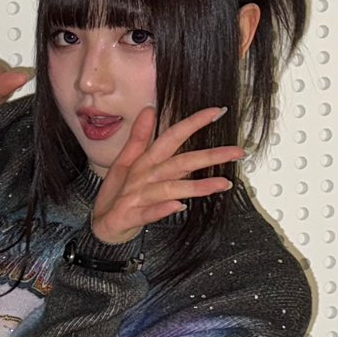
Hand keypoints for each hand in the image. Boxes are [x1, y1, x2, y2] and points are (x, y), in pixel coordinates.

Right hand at [89, 107, 246, 245]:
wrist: (99, 226)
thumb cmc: (116, 194)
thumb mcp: (123, 163)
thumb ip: (138, 138)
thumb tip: (149, 110)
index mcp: (143, 161)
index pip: (171, 137)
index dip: (193, 123)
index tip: (217, 112)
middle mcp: (142, 176)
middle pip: (179, 162)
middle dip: (209, 156)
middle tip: (237, 152)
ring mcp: (136, 197)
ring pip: (169, 188)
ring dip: (194, 186)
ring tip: (222, 184)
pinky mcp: (129, 216)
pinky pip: (149, 213)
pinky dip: (162, 209)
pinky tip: (179, 207)